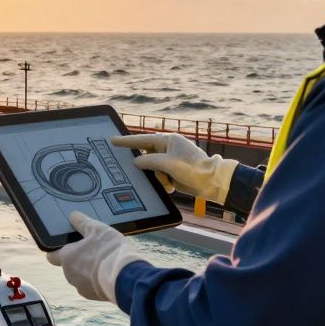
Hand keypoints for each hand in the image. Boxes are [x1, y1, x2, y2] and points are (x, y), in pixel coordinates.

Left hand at [47, 211, 145, 304]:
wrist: (125, 278)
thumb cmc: (109, 251)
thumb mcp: (97, 229)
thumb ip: (82, 222)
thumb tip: (73, 216)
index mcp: (67, 257)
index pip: (51, 255)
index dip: (56, 250)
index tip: (64, 245)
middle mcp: (69, 274)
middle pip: (69, 265)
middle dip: (79, 258)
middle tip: (93, 249)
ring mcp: (81, 287)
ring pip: (81, 276)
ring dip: (88, 270)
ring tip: (104, 260)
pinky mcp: (94, 296)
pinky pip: (92, 286)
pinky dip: (97, 280)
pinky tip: (109, 272)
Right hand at [111, 133, 238, 204]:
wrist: (211, 183)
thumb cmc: (193, 169)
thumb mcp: (168, 164)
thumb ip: (149, 161)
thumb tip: (136, 162)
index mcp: (168, 140)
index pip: (142, 139)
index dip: (126, 141)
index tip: (112, 140)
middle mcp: (168, 148)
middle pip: (147, 156)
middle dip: (147, 167)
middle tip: (147, 171)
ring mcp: (171, 160)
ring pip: (153, 168)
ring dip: (158, 177)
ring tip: (168, 182)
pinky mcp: (173, 171)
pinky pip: (160, 176)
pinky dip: (164, 182)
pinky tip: (172, 186)